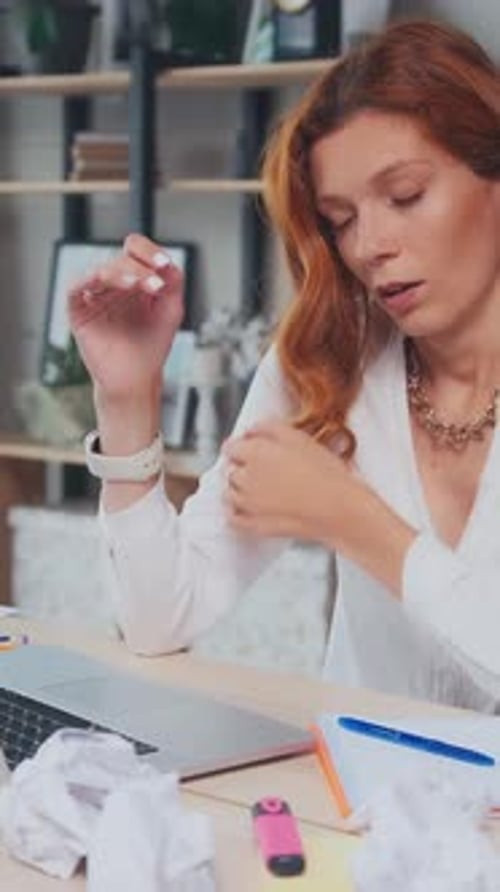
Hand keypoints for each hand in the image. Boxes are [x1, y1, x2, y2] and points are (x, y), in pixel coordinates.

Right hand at [68, 233, 183, 402]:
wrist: (137, 377)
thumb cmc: (152, 345)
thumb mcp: (171, 308)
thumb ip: (173, 280)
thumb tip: (165, 259)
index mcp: (134, 279)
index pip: (135, 250)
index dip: (148, 252)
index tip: (164, 264)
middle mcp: (113, 285)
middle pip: (121, 260)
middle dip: (140, 269)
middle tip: (157, 285)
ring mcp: (95, 296)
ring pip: (102, 271)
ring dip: (122, 273)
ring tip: (140, 285)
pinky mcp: (78, 310)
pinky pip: (76, 286)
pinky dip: (91, 278)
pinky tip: (110, 281)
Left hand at [224, 420, 416, 594]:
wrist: (340, 510)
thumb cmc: (325, 474)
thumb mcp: (299, 437)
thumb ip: (268, 428)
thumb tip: (250, 429)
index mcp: (254, 454)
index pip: (230, 446)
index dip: (242, 446)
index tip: (252, 448)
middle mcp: (245, 479)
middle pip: (230, 470)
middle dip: (242, 467)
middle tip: (265, 468)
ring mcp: (248, 505)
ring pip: (230, 493)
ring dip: (239, 489)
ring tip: (263, 488)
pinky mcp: (255, 526)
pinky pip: (233, 518)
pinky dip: (236, 513)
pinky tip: (251, 508)